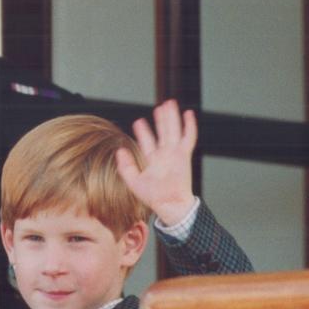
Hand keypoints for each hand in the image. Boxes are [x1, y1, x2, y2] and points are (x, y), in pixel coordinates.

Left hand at [115, 99, 196, 226]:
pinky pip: (188, 137)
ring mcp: (175, 153)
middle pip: (162, 132)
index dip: (143, 132)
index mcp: (153, 160)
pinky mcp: (184, 155)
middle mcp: (164, 155)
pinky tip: (188, 114)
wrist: (169, 204)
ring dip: (172, 117)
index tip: (138, 121)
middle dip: (160, 120)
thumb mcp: (134, 181)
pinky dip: (189, 126)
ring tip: (169, 104)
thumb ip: (125, 166)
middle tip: (158, 107)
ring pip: (173, 130)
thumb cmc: (153, 196)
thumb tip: (119, 150)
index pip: (147, 142)